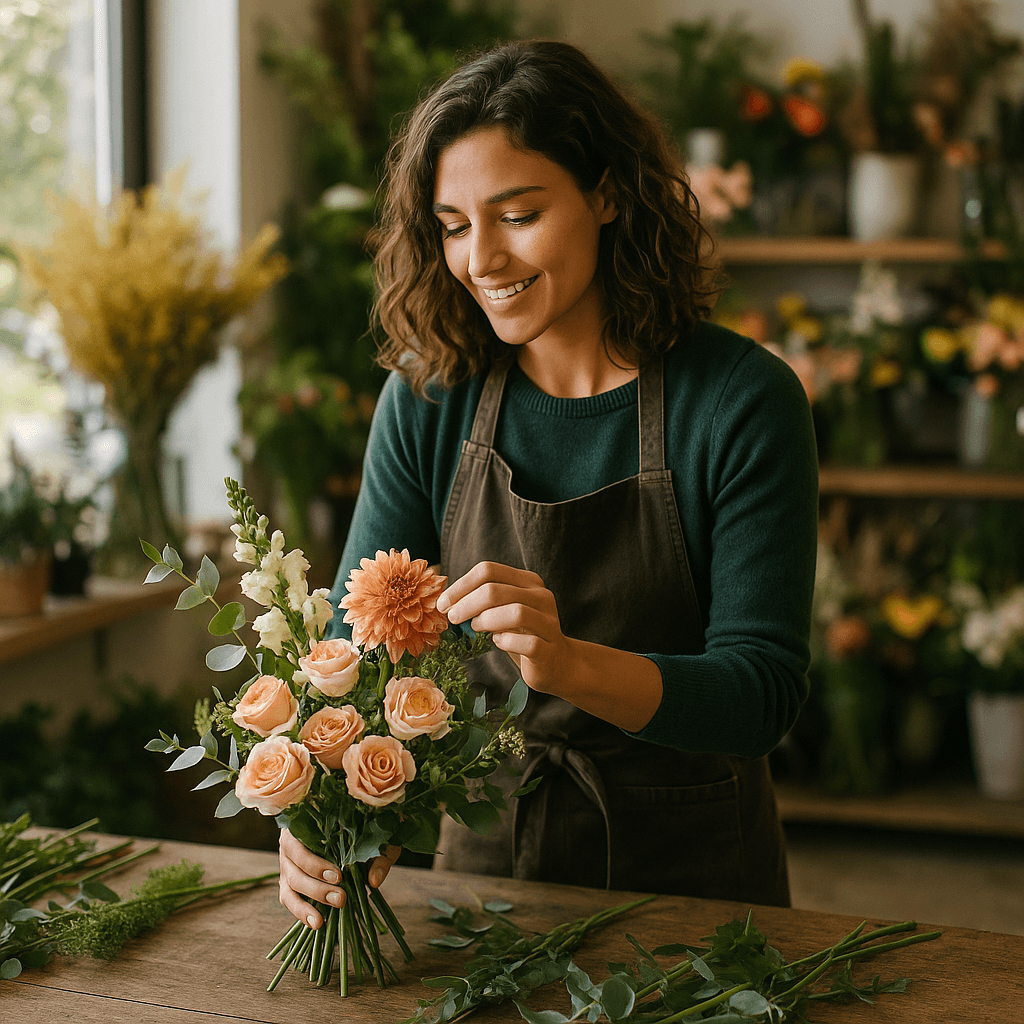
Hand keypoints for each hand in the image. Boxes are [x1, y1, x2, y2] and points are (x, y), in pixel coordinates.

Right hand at [278, 828, 400, 928]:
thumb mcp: (376, 838)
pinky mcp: (290, 882)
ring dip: (306, 905)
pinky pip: (290, 899)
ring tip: (320, 921)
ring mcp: (288, 863)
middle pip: (294, 869)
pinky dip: (301, 912)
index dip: (315, 863)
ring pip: (289, 886)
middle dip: (316, 888)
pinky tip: (316, 923)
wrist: (361, 829)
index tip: (338, 876)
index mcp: (304, 824)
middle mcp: (290, 844)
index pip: (299, 845)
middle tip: (340, 899)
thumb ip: (377, 857)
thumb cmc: (364, 829)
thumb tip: (374, 881)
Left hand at [436, 561, 573, 694]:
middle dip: (466, 604)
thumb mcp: (502, 612)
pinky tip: (498, 643)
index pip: (488, 570)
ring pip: (515, 613)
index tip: (443, 603)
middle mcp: (541, 596)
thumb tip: (447, 601)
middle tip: (451, 618)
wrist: (557, 663)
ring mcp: (548, 622)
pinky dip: (505, 642)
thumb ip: (483, 602)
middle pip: (496, 590)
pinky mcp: (549, 649)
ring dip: (486, 620)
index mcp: (528, 581)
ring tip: (475, 628)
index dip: (461, 585)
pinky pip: (526, 643)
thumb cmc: (522, 635)